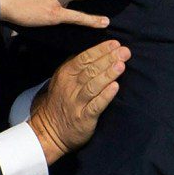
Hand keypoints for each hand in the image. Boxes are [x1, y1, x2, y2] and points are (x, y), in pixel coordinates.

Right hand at [28, 40, 130, 164]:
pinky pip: (95, 105)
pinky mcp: (83, 118)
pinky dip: (105, 95)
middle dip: (108, 59)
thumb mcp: (61, 80)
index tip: (115, 44)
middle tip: (124, 51)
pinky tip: (115, 87)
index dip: (100, 50)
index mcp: (65, 74)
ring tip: (121, 65)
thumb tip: (95, 51)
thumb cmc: (60, 101)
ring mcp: (76, 102)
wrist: (49, 130)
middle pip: (90, 69)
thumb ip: (75, 66)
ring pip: (93, 85)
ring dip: (108, 74)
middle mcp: (69, 87)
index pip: (84, 58)